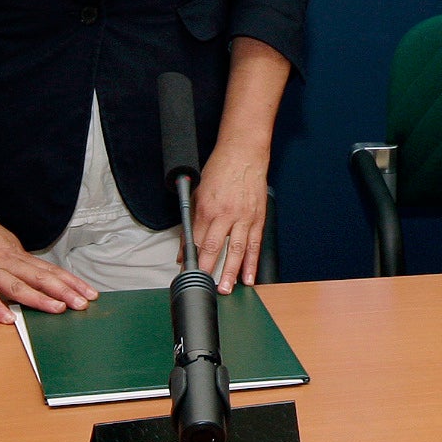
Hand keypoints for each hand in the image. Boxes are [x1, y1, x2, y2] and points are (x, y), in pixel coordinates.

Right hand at [0, 204, 95, 323]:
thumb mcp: (5, 243)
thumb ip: (18, 260)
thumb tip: (34, 274)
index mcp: (18, 255)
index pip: (49, 271)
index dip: (70, 282)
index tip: (89, 292)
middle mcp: (9, 262)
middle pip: (41, 278)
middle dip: (64, 291)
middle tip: (84, 304)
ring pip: (18, 286)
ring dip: (39, 299)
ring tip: (58, 309)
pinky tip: (8, 319)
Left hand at [194, 139, 270, 292]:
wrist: (244, 153)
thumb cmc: (220, 170)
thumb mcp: (198, 193)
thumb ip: (192, 221)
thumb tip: (184, 246)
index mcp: (208, 208)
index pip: (197, 240)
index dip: (190, 259)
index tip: (186, 274)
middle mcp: (226, 214)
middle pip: (215, 248)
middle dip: (208, 270)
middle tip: (205, 287)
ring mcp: (244, 217)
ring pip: (237, 250)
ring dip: (231, 272)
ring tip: (226, 288)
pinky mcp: (258, 218)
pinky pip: (254, 244)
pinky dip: (252, 262)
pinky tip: (249, 276)